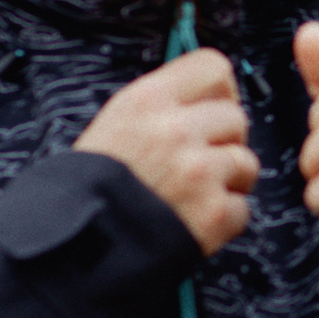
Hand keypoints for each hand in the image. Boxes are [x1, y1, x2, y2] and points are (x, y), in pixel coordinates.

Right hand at [73, 49, 258, 254]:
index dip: (220, 91)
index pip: (213, 68)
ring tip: (193, 195)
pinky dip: (223, 220)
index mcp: (147, 101)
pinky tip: (192, 221)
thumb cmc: (89, 190)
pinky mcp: (212, 213)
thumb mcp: (114, 124)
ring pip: (246, 162)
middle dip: (224, 141)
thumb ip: (162, 108)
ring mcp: (198, 172)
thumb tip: (204, 100)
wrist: (72, 249)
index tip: (213, 108)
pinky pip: (242, 208)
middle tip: (198, 162)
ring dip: (228, 181)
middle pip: (237, 118)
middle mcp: (176, 131)